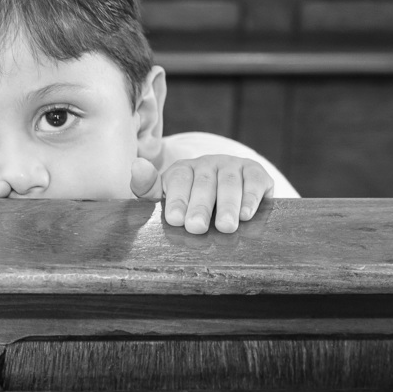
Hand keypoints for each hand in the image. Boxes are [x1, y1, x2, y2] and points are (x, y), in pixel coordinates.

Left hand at [131, 155, 272, 233]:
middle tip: (197, 228)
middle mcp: (207, 163)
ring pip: (229, 182)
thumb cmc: (191, 204)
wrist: (230, 201)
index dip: (177, 199)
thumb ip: (147, 187)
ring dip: (228, 205)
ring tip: (225, 227)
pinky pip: (254, 182)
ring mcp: (232, 166)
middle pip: (203, 183)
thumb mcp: (164, 197)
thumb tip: (137, 165)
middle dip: (200, 206)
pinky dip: (251, 198)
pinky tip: (246, 215)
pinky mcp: (256, 172)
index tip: (176, 220)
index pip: (178, 179)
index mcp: (183, 169)